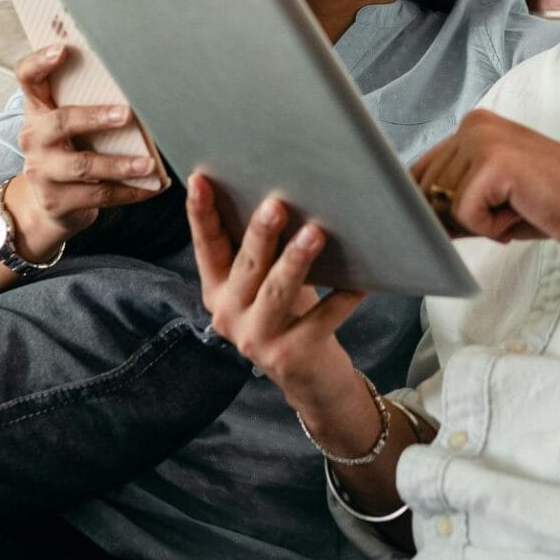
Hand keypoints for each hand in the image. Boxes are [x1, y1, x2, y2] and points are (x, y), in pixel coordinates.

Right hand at [11, 45, 163, 245]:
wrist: (50, 204)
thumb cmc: (72, 150)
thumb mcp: (72, 126)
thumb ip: (89, 103)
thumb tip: (141, 85)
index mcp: (37, 109)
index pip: (26, 77)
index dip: (40, 61)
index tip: (64, 50)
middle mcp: (33, 137)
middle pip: (60, 121)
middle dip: (95, 117)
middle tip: (127, 114)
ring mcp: (41, 171)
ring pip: (82, 165)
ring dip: (120, 164)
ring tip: (149, 164)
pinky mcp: (56, 200)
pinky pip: (97, 194)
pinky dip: (129, 192)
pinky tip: (151, 188)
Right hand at [185, 174, 373, 435]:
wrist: (310, 380)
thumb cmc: (289, 314)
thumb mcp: (264, 284)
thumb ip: (260, 252)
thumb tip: (283, 192)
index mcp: (216, 290)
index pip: (207, 246)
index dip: (201, 213)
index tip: (200, 179)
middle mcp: (228, 315)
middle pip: (245, 266)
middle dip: (259, 234)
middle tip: (275, 205)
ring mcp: (257, 339)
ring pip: (277, 292)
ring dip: (296, 261)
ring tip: (315, 233)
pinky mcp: (291, 356)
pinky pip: (321, 319)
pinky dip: (341, 297)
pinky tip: (359, 279)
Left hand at [411, 110, 559, 285]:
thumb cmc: (548, 204)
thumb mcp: (489, 197)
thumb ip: (450, 198)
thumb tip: (407, 217)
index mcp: (471, 126)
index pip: (419, 173)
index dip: (434, 206)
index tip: (465, 216)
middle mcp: (473, 124)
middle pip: (427, 191)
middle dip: (459, 217)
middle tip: (506, 212)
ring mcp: (482, 140)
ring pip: (445, 205)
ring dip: (479, 222)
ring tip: (517, 208)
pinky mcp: (493, 163)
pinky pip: (466, 215)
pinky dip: (492, 227)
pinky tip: (522, 209)